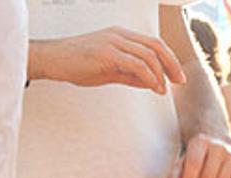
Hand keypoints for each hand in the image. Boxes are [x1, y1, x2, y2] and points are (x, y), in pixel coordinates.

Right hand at [28, 27, 185, 94]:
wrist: (51, 60)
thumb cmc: (76, 64)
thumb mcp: (111, 71)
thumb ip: (132, 75)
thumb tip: (153, 84)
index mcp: (121, 35)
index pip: (153, 43)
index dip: (169, 59)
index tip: (177, 77)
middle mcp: (119, 35)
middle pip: (156, 45)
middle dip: (172, 64)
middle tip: (179, 82)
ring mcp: (112, 42)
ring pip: (149, 55)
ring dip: (161, 74)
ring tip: (163, 89)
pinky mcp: (106, 53)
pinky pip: (136, 64)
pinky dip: (149, 77)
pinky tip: (153, 88)